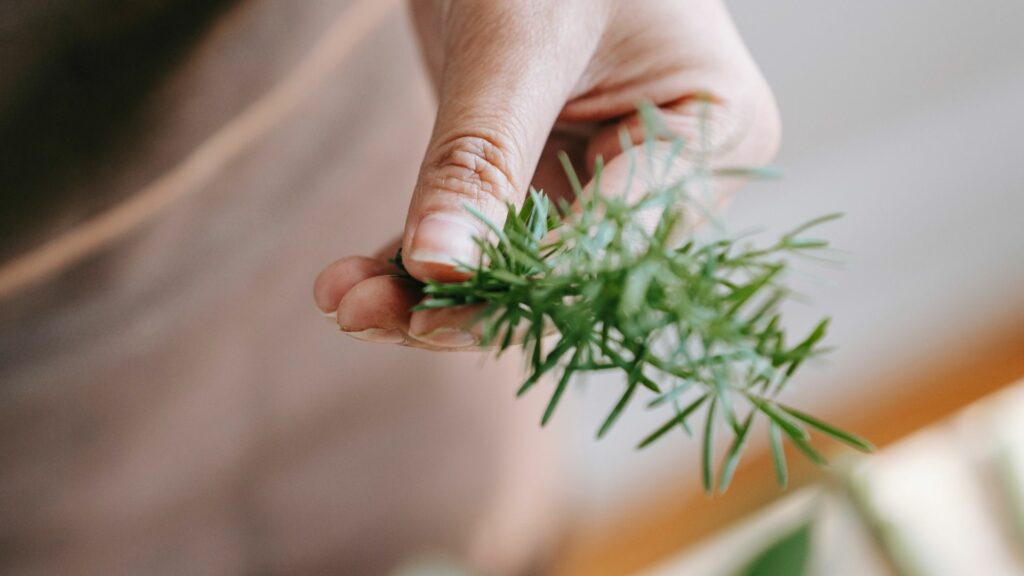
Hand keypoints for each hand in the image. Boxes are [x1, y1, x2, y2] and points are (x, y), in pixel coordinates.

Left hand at [314, 0, 779, 348]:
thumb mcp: (518, 41)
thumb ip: (481, 157)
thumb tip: (438, 269)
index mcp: (711, 132)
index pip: (615, 241)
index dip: (522, 289)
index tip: (428, 312)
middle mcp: (667, 170)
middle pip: (565, 270)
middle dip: (462, 301)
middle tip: (364, 315)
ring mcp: (603, 175)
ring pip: (516, 266)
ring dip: (428, 290)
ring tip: (344, 303)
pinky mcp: (543, 172)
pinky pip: (485, 234)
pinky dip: (422, 260)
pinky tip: (358, 285)